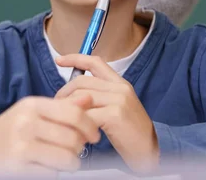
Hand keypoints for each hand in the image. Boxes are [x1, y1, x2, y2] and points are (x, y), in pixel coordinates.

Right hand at [0, 95, 100, 177]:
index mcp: (32, 105)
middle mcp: (26, 124)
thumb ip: (62, 106)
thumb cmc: (11, 129)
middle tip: (78, 149)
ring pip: (67, 158)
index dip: (90, 126)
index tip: (94, 134)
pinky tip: (49, 167)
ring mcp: (20, 147)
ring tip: (67, 160)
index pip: (74, 114)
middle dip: (81, 147)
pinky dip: (55, 172)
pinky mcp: (17, 168)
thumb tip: (89, 98)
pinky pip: (52, 173)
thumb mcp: (33, 111)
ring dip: (72, 162)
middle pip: (73, 138)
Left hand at [55, 54, 158, 172]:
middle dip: (64, 92)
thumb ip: (98, 97)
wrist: (148, 148)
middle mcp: (120, 88)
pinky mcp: (115, 114)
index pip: (96, 62)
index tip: (59, 60)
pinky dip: (77, 124)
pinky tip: (78, 132)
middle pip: (82, 81)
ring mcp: (119, 100)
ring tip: (65, 121)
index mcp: (120, 83)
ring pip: (81, 97)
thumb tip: (72, 94)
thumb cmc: (129, 131)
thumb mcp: (116, 107)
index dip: (75, 58)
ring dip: (68, 109)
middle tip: (57, 106)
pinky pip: (86, 115)